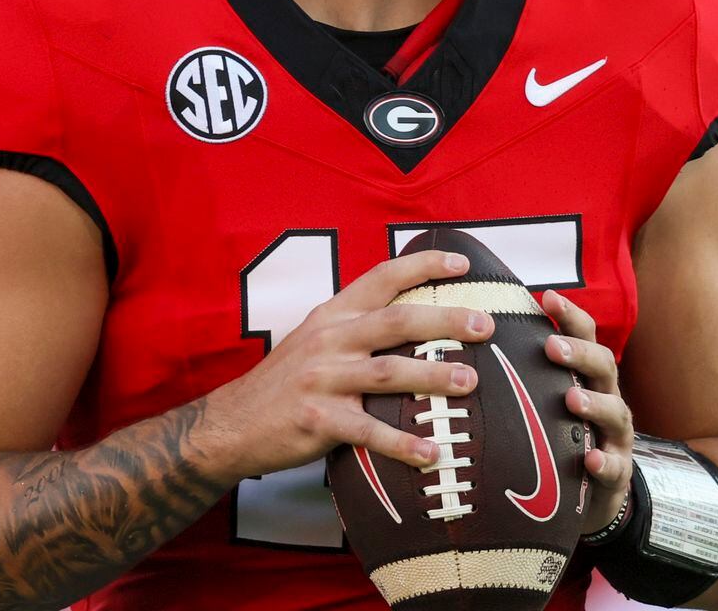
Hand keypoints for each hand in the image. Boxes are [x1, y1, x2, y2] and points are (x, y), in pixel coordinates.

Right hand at [217, 250, 494, 476]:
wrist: (233, 423)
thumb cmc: (286, 379)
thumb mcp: (317, 336)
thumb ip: (357, 324)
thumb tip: (415, 318)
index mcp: (334, 313)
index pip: (383, 277)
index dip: (423, 266)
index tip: (462, 265)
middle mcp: (330, 339)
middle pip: (397, 321)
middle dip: (445, 321)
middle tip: (485, 326)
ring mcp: (323, 379)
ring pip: (389, 372)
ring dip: (434, 376)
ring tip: (470, 382)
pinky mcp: (318, 420)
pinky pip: (368, 431)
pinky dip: (403, 443)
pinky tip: (432, 452)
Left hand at [543, 289, 633, 534]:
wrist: (592, 491)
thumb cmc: (561, 431)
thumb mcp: (546, 396)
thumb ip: (526, 369)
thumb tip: (476, 334)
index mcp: (587, 373)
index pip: (585, 335)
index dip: (570, 315)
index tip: (549, 297)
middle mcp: (606, 396)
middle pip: (603, 365)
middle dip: (580, 353)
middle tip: (553, 347)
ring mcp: (615, 434)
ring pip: (615, 411)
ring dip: (594, 403)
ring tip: (572, 399)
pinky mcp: (618, 471)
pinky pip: (615, 466)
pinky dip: (604, 461)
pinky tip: (590, 459)